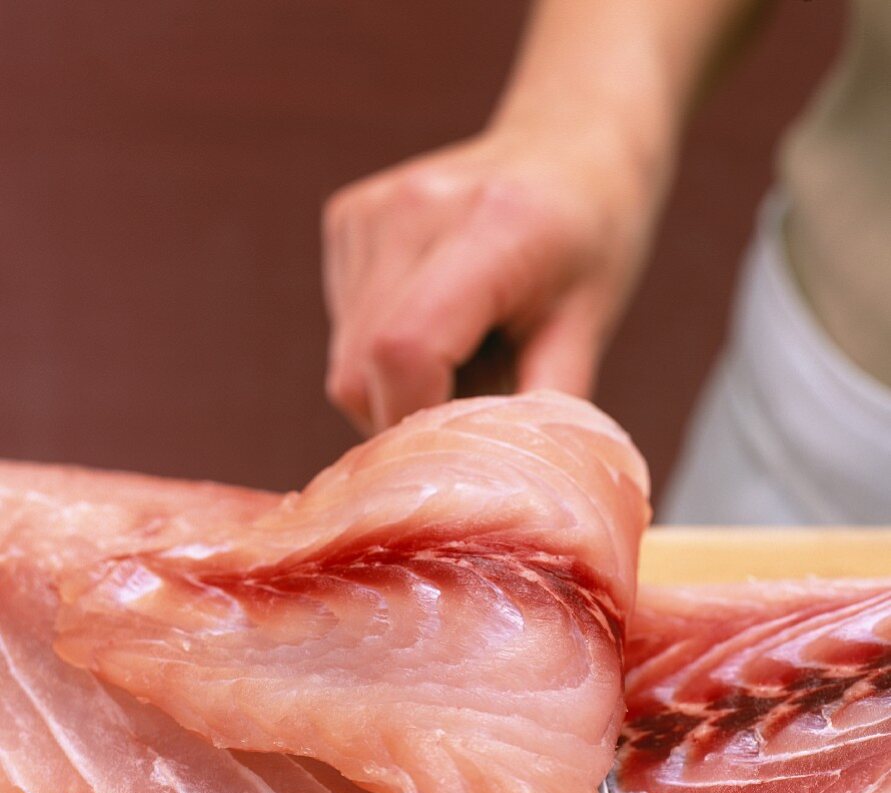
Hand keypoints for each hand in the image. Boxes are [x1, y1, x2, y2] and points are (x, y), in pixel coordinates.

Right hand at [322, 125, 664, 433]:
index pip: (406, 349)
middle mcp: (414, 209)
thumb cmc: (591, 242)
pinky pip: (343, 330)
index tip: (458, 449)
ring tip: (463, 356)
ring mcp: (369, 209)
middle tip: (472, 408)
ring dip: (395, 388)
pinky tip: (436, 324)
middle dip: (408, 418)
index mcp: (493, 228)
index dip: (418, 423)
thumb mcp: (589, 329)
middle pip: (361, 370)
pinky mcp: (345, 218)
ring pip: (345, 362)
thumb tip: (510, 494)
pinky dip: (381, 354)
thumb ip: (545, 411)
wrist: (568, 145)